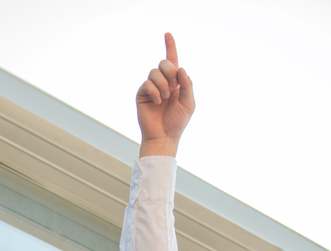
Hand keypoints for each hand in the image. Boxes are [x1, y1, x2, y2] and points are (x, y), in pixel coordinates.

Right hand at [137, 33, 194, 157]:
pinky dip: (155, 91)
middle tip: (174, 85)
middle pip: (164, 63)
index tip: (167, 34)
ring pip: (154, 72)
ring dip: (163, 84)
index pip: (173, 60)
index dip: (170, 46)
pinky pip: (147, 84)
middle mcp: (163, 82)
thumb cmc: (177, 121)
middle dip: (170, 71)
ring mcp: (151, 88)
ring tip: (165, 98)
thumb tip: (180, 68)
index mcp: (176, 82)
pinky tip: (158, 101)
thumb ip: (187, 85)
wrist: (164, 136)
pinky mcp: (142, 94)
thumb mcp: (188, 102)